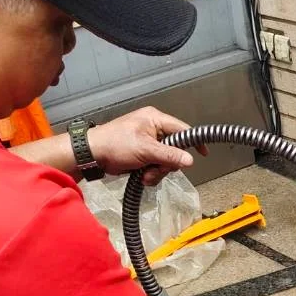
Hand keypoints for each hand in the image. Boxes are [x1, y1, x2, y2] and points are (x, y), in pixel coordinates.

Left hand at [87, 107, 206, 184]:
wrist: (93, 154)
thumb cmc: (116, 144)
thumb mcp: (145, 149)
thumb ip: (169, 155)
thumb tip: (190, 160)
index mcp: (155, 119)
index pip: (182, 129)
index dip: (193, 142)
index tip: (202, 154)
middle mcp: (154, 129)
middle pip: (175, 150)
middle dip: (167, 164)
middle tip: (155, 169)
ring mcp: (148, 143)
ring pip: (166, 161)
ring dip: (158, 172)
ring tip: (145, 175)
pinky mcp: (143, 155)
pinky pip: (156, 166)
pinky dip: (151, 174)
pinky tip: (141, 176)